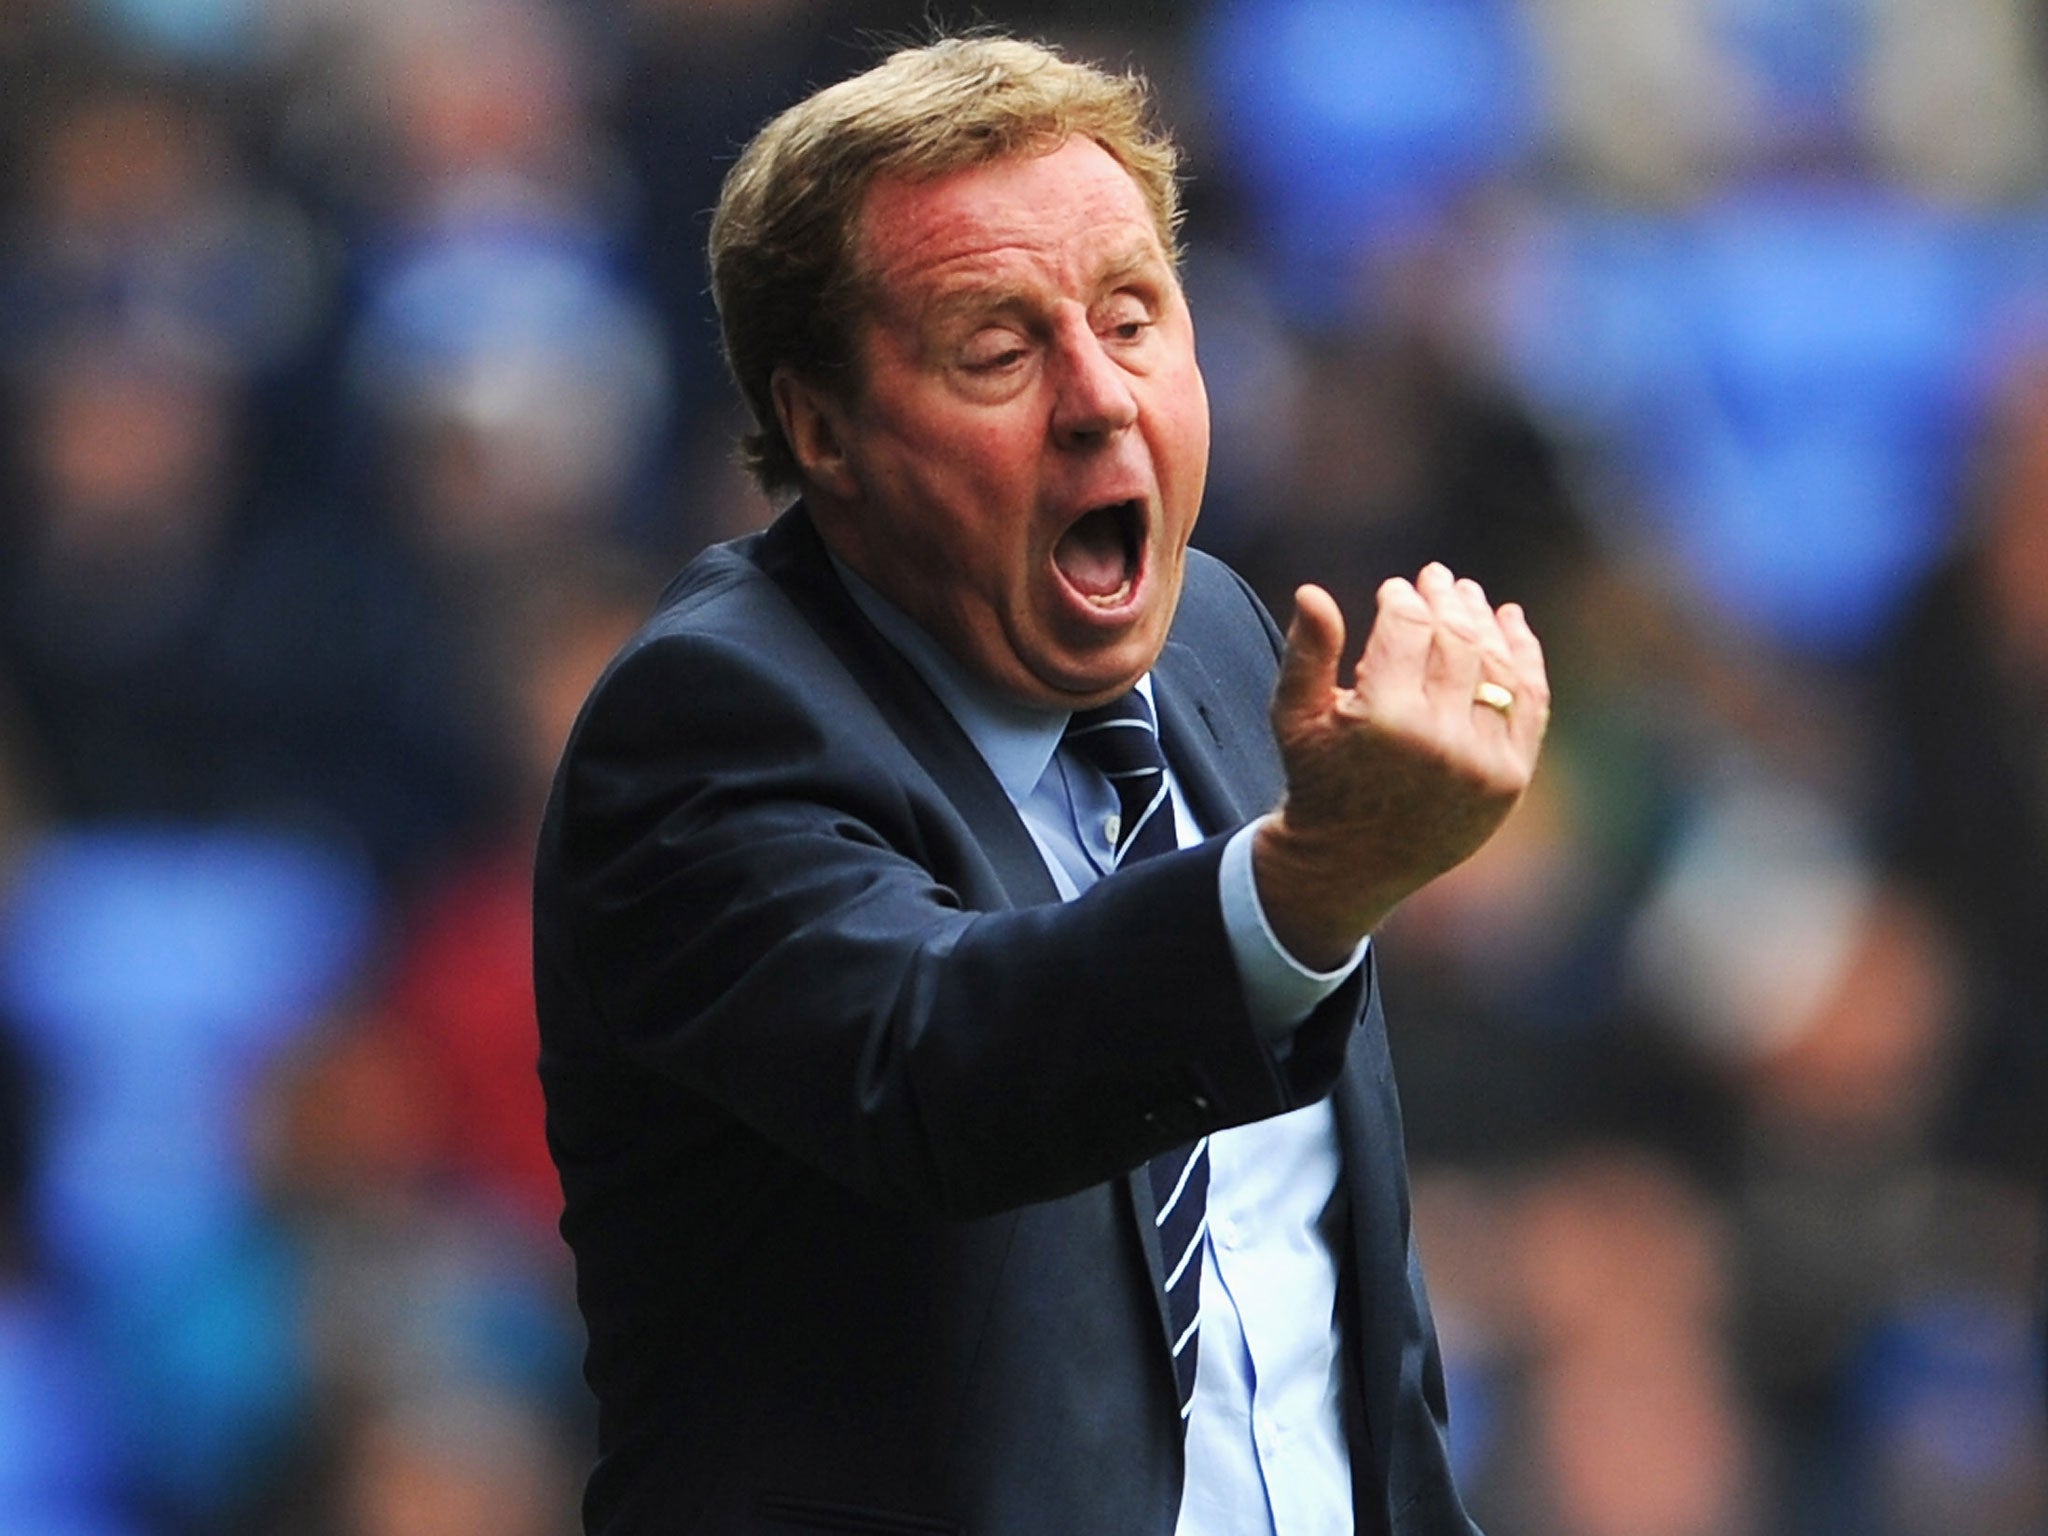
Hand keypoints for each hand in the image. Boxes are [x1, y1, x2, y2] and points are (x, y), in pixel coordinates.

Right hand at [1252, 564, 1549, 968]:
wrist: (1351, 864)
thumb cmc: (1318, 780)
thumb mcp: (1294, 718)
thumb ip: (1306, 653)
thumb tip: (1313, 591)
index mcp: (1384, 720)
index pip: (1408, 629)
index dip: (1403, 600)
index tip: (1395, 589)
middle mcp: (1440, 741)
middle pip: (1456, 641)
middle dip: (1446, 602)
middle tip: (1436, 577)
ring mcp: (1483, 762)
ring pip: (1496, 665)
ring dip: (1484, 622)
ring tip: (1468, 596)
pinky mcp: (1511, 780)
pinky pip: (1529, 702)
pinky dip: (1525, 658)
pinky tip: (1510, 624)